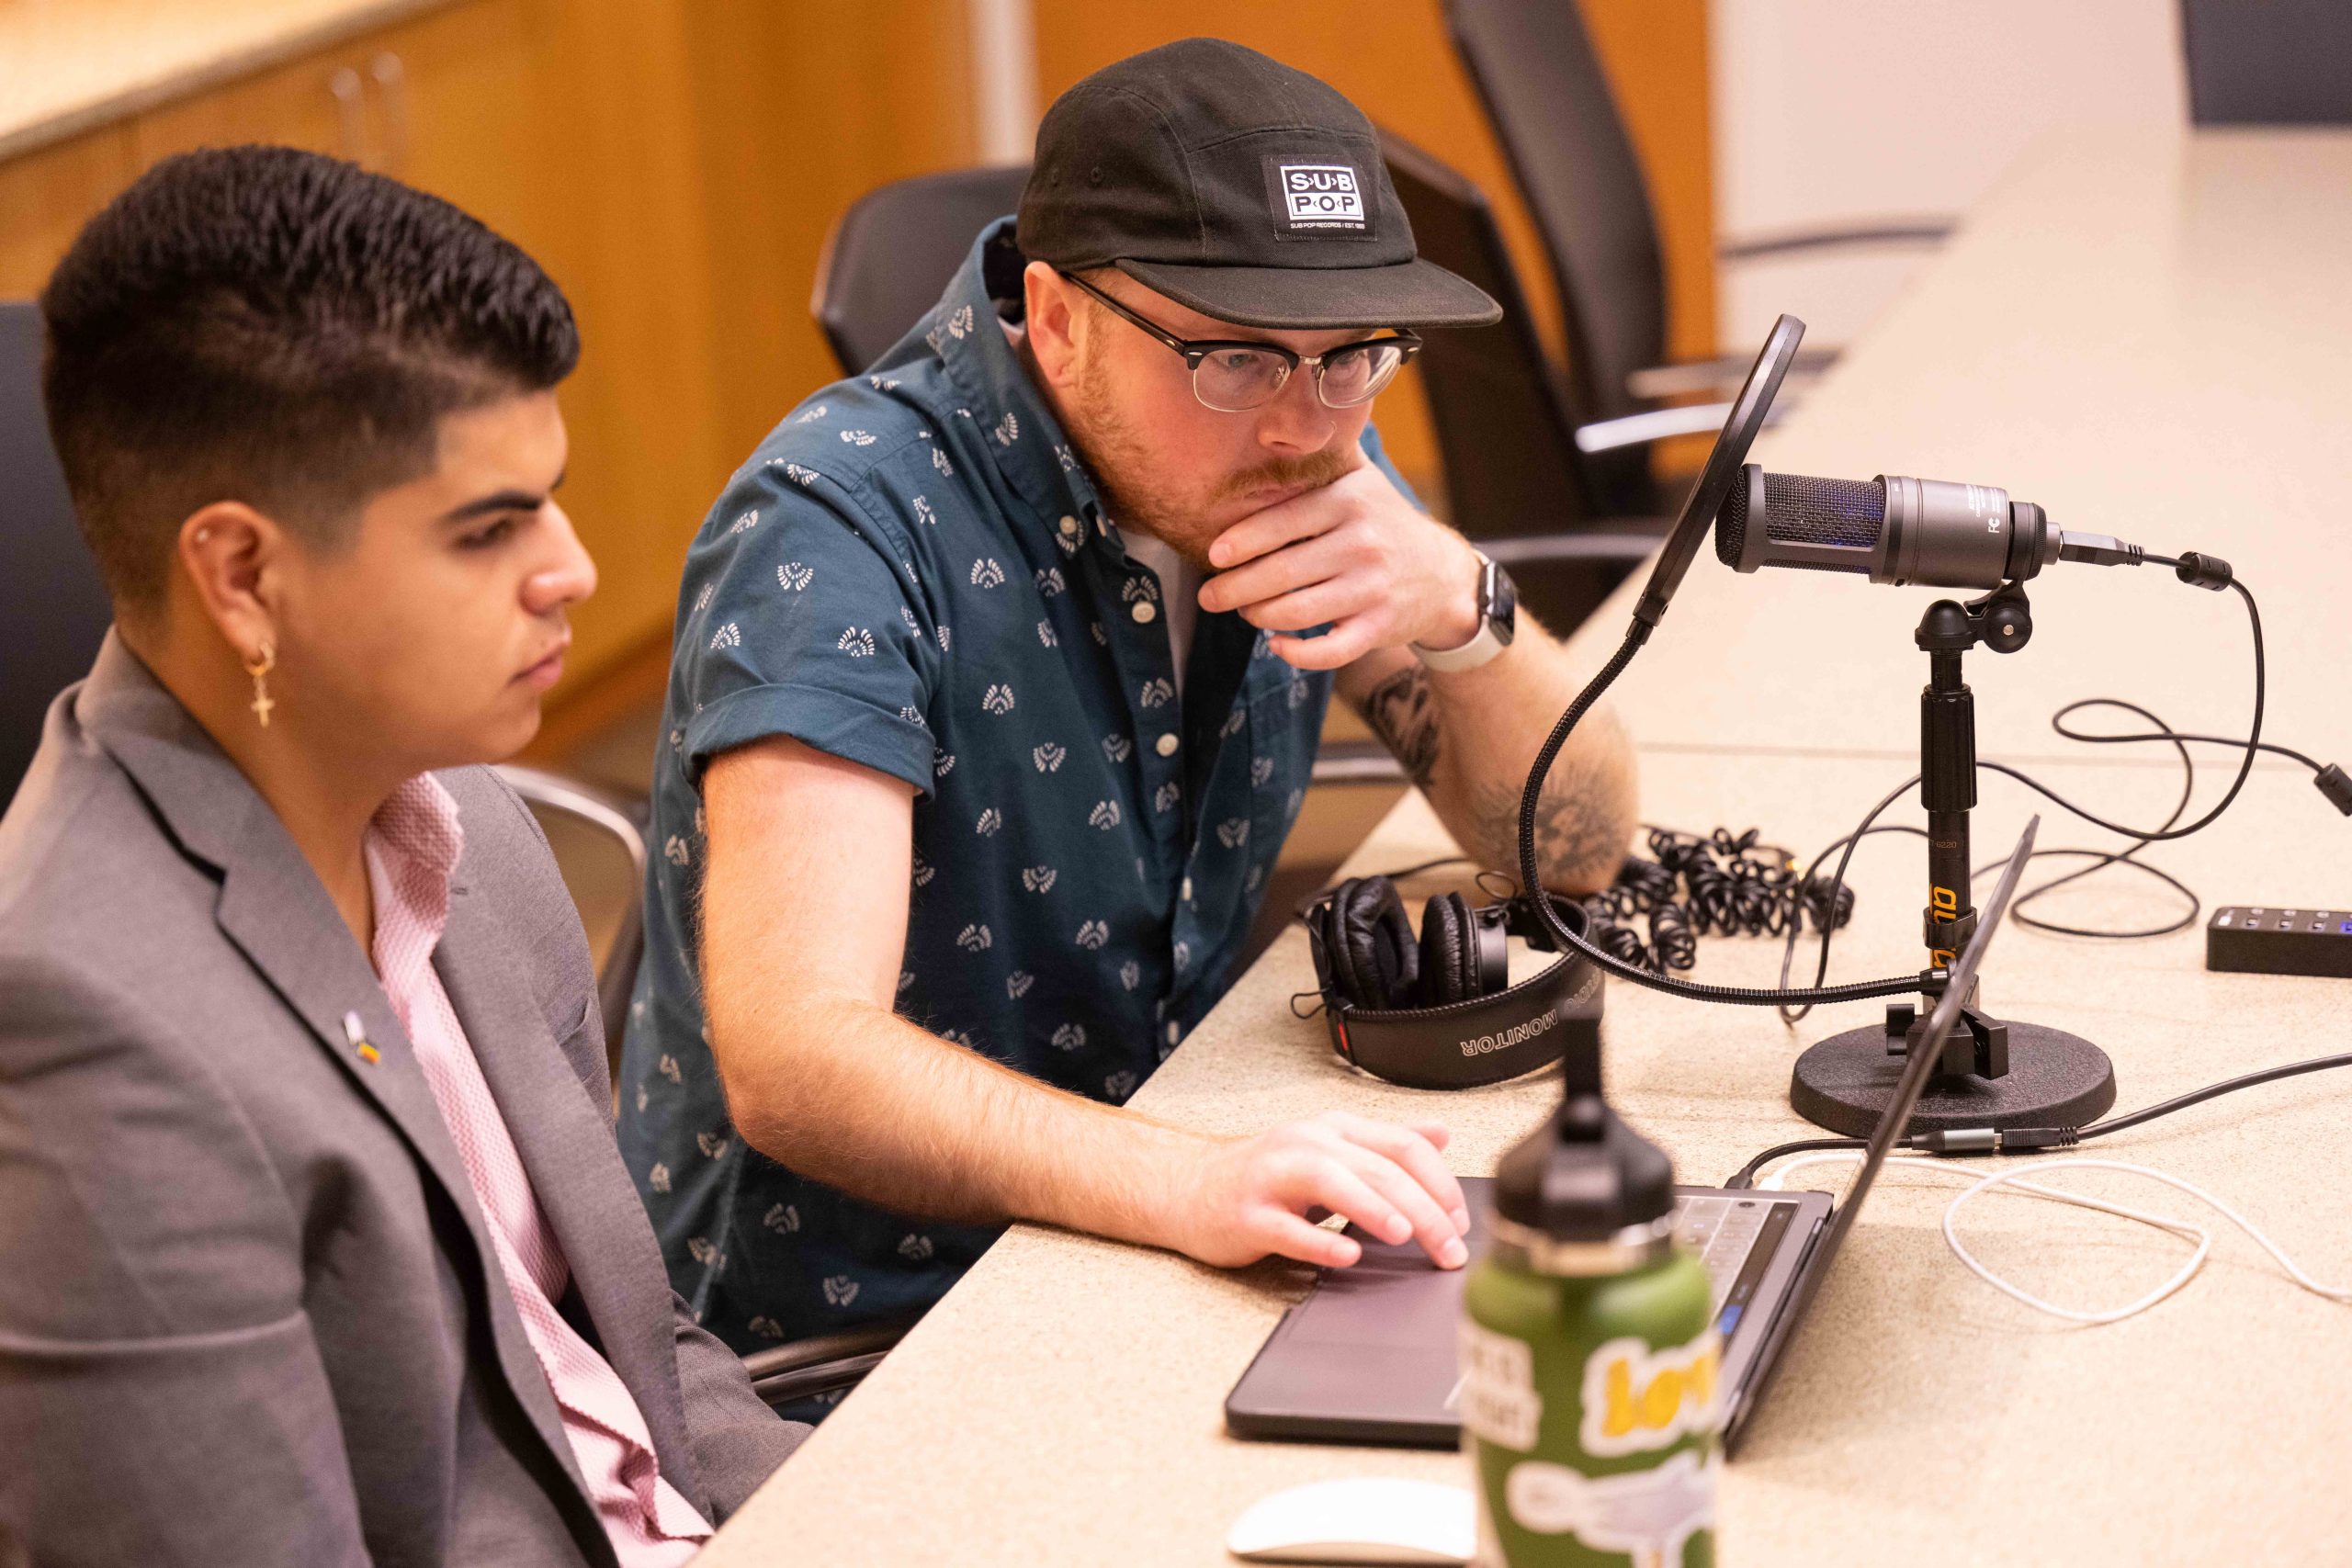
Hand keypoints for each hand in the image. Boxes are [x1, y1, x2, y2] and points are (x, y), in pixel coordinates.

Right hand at [1152, 1110, 1471, 1269]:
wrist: (1187, 1188)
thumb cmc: (1263, 1174)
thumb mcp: (1329, 1148)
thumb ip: (1384, 1143)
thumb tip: (1440, 1135)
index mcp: (1332, 1130)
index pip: (1401, 1145)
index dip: (1440, 1182)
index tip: (1461, 1221)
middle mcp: (1306, 1144)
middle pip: (1377, 1168)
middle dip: (1424, 1210)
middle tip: (1451, 1248)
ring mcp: (1273, 1178)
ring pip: (1332, 1183)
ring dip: (1373, 1207)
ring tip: (1405, 1234)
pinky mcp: (1247, 1215)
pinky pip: (1286, 1229)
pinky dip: (1319, 1243)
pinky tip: (1347, 1257)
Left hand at [1199, 459, 1482, 670]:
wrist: (1444, 575)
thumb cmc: (1384, 524)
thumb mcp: (1361, 483)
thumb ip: (1319, 462)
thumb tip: (1263, 430)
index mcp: (1350, 502)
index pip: (1286, 521)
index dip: (1244, 539)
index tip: (1214, 554)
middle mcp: (1363, 543)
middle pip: (1284, 571)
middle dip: (1236, 588)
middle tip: (1209, 597)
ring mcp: (1373, 588)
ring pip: (1299, 611)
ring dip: (1259, 616)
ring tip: (1243, 612)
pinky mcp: (1380, 627)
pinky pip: (1331, 650)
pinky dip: (1298, 654)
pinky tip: (1277, 645)